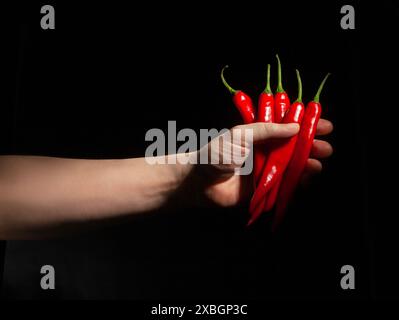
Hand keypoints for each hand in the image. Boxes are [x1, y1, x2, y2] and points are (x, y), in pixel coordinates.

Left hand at [192, 119, 332, 206]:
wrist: (200, 183)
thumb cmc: (216, 154)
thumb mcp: (240, 135)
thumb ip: (266, 131)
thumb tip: (295, 126)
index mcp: (260, 135)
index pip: (288, 127)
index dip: (306, 124)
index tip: (323, 123)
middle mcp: (267, 152)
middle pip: (295, 147)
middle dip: (312, 145)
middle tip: (324, 146)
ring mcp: (267, 170)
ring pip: (294, 166)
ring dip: (309, 162)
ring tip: (318, 160)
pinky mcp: (266, 188)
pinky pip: (287, 184)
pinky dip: (300, 181)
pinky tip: (309, 176)